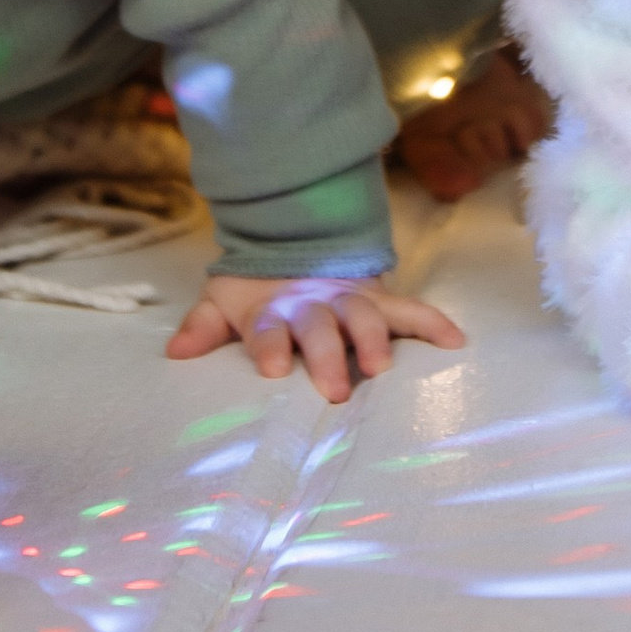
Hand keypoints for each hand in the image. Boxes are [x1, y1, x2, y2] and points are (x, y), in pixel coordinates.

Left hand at [166, 268, 465, 400]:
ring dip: (373, 340)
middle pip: (321, 328)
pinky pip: (410, 310)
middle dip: (327, 356)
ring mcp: (348, 300)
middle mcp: (313, 305)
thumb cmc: (259, 293)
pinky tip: (455, 341)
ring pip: (363, 317)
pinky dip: (432, 323)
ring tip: (381, 368)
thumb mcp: (225, 303)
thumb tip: (175, 352)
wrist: (296, 241)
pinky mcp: (378, 300)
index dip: (272, 345)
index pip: (269, 330)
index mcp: (272, 311)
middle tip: (332, 390)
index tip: (275, 367)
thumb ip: (204, 327)